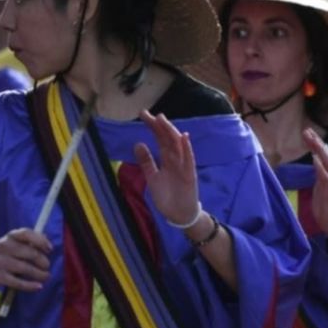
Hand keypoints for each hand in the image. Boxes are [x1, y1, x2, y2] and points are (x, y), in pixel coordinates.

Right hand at [0, 228, 51, 292]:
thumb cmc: (2, 253)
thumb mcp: (11, 242)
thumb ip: (27, 239)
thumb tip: (45, 237)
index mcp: (10, 236)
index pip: (26, 233)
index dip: (40, 240)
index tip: (49, 249)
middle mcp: (4, 247)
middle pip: (30, 253)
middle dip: (43, 261)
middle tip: (47, 266)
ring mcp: (1, 262)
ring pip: (26, 268)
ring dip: (40, 274)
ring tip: (45, 276)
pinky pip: (18, 282)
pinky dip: (30, 285)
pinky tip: (38, 286)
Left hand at [135, 110, 199, 224]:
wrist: (178, 214)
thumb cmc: (167, 196)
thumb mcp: (152, 177)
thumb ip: (146, 162)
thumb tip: (137, 143)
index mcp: (166, 159)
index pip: (159, 138)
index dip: (153, 127)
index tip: (143, 115)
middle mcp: (175, 159)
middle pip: (167, 138)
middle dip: (158, 126)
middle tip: (147, 114)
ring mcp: (183, 165)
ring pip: (177, 145)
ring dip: (170, 132)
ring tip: (162, 120)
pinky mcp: (189, 174)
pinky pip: (188, 159)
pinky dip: (187, 148)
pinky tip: (184, 137)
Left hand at [305, 128, 327, 239]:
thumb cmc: (324, 203)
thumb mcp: (319, 183)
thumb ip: (319, 169)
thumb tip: (317, 156)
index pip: (323, 154)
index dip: (316, 142)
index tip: (307, 131)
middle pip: (325, 156)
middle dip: (317, 142)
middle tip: (307, 130)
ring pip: (327, 164)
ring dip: (319, 151)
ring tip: (312, 140)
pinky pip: (325, 178)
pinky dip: (320, 167)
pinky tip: (315, 159)